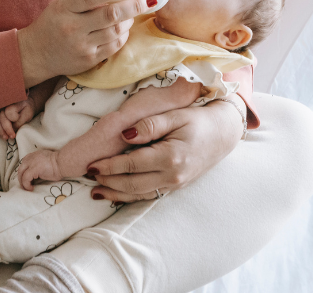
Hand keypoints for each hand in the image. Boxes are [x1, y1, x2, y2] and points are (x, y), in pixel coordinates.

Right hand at [0, 98, 35, 138]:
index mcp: (13, 104)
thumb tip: (13, 129)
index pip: (9, 112)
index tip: (19, 125)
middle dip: (6, 129)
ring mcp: (0, 110)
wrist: (26, 105)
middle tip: (12, 136)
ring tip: (6, 137)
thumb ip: (20, 121)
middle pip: (2, 118)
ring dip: (0, 130)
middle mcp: (4, 106)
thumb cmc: (27, 109)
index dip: (13, 120)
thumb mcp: (27, 115)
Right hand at [17, 0, 153, 87]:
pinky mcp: (89, 60)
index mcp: (65, 8)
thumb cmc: (52, 23)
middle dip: (133, 6)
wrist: (36, 55)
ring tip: (134, 11)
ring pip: (115, 31)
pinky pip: (114, 46)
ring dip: (130, 20)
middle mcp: (72, 27)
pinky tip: (125, 27)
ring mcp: (81, 46)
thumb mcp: (61, 2)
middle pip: (110, 15)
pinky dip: (124, 35)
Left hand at [17, 149, 62, 189]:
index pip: (24, 163)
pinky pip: (25, 179)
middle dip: (21, 178)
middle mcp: (31, 157)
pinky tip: (31, 188)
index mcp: (35, 155)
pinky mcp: (33, 169)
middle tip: (25, 186)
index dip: (24, 171)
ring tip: (27, 188)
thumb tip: (37, 174)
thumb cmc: (59, 164)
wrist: (63, 163)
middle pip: (21, 168)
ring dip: (23, 183)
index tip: (27, 178)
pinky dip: (26, 185)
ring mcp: (31, 163)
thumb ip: (39, 164)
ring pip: (21, 173)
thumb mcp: (46, 161)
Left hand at [86, 100, 241, 202]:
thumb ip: (149, 125)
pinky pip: (149, 195)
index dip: (109, 166)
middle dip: (108, 182)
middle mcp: (172, 176)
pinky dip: (130, 197)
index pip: (132, 165)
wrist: (223, 133)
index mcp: (170, 157)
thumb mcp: (174, 115)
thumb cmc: (198, 120)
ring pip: (139, 195)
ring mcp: (175, 184)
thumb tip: (124, 136)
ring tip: (95, 191)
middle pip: (132, 184)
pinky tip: (117, 194)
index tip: (91, 164)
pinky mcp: (176, 186)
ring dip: (116, 194)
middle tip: (88, 176)